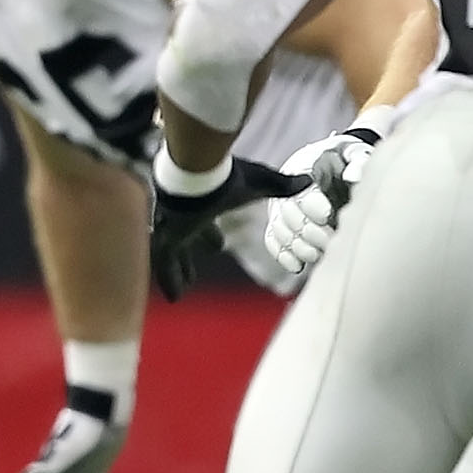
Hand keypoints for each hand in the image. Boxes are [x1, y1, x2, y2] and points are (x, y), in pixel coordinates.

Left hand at [149, 155, 305, 300]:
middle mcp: (183, 217)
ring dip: (179, 271)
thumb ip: (282, 186)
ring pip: (172, 255)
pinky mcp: (165, 238)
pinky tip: (174, 298)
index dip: (210, 236)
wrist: (197, 173)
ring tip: (182, 291)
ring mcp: (170, 227)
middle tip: (193, 273)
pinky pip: (164, 264)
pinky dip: (169, 280)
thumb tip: (307, 181)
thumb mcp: (260, 184)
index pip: (205, 225)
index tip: (217, 247)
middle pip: (187, 240)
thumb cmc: (226, 178)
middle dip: (192, 253)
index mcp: (204, 203)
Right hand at [264, 126, 378, 276]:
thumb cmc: (346, 158)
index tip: (329, 216)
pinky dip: (283, 256)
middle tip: (333, 242)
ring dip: (299, 248)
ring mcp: (280, 208)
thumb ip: (358, 160)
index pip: (300, 192)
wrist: (330, 160)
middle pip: (289, 217)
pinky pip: (272, 242)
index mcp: (303, 169)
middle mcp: (286, 190)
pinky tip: (298, 266)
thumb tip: (353, 177)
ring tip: (321, 255)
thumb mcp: (355, 151)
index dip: (311, 206)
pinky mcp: (279, 223)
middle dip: (311, 233)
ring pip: (281, 232)